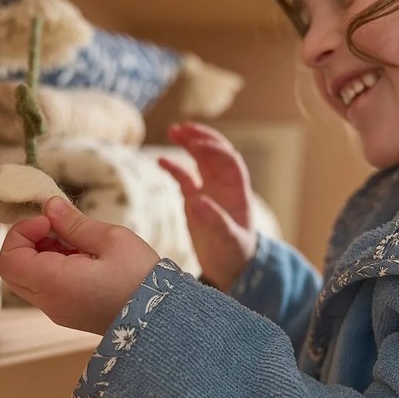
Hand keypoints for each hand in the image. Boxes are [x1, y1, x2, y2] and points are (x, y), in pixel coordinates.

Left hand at [0, 197, 160, 333]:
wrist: (163, 318)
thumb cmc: (141, 278)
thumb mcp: (112, 240)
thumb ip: (75, 223)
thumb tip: (50, 206)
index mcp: (55, 284)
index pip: (9, 259)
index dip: (21, 233)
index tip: (49, 220)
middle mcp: (50, 303)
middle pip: (14, 270)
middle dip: (29, 242)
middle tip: (59, 228)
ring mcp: (58, 311)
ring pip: (29, 278)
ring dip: (43, 253)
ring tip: (79, 242)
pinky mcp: (69, 313)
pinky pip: (47, 287)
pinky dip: (55, 267)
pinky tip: (85, 257)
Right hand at [158, 122, 256, 289]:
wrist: (230, 268)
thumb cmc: (235, 255)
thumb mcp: (229, 241)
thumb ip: (216, 222)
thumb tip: (198, 200)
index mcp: (238, 192)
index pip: (229, 161)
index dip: (215, 150)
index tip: (198, 144)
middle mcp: (225, 186)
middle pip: (215, 153)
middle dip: (201, 138)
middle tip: (183, 128)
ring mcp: (210, 191)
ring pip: (200, 160)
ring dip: (189, 143)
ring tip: (174, 130)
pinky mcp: (195, 200)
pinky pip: (184, 178)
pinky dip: (174, 168)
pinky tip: (160, 161)